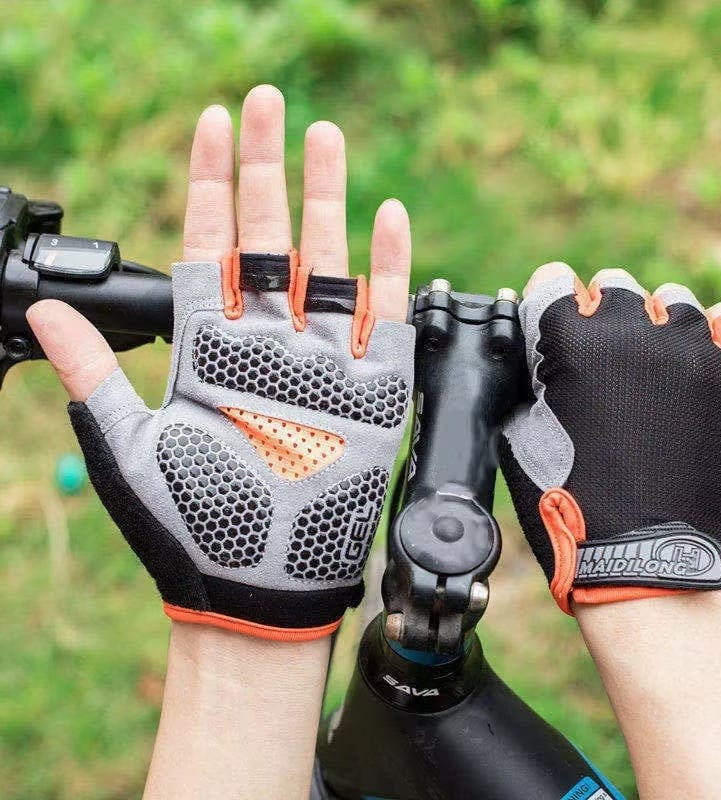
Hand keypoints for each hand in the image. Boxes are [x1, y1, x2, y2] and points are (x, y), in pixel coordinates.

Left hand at [27, 85, 413, 641]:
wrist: (259, 589)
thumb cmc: (190, 527)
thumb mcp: (130, 446)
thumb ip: (94, 373)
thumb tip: (43, 312)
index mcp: (209, 352)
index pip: (208, 248)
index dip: (208, 185)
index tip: (213, 123)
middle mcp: (267, 347)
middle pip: (266, 240)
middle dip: (265, 170)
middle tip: (267, 104)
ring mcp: (322, 364)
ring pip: (326, 264)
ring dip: (326, 201)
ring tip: (324, 137)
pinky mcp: (372, 391)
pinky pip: (384, 318)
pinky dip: (390, 268)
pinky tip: (389, 217)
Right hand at [500, 261, 720, 612]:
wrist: (653, 569)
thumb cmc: (575, 513)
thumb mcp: (520, 439)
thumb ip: (529, 381)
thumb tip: (539, 358)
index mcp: (572, 340)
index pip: (553, 281)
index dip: (549, 308)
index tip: (555, 330)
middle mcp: (635, 329)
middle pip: (614, 285)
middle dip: (600, 318)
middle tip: (602, 365)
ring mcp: (696, 349)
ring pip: (671, 301)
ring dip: (654, 329)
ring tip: (651, 377)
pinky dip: (709, 339)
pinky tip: (693, 372)